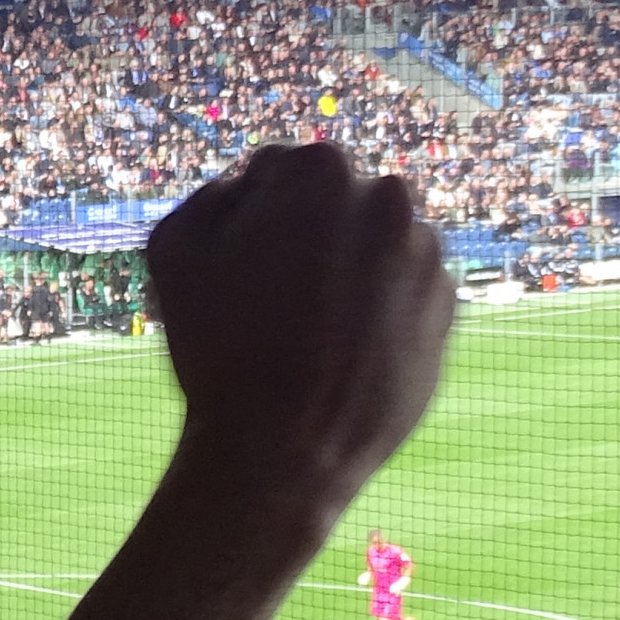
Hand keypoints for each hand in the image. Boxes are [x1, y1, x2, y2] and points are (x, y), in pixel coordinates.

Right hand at [145, 139, 453, 509]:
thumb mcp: (173, 251)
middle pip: (333, 205)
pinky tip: (340, 355)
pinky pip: (401, 294)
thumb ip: (212, 195)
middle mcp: (387, 199)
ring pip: (372, 248)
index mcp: (320, 170)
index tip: (236, 266)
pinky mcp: (446, 309)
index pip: (278, 172)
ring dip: (344, 273)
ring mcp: (425, 255)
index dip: (248, 219)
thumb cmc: (221, 348)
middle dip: (306, 237)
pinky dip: (376, 312)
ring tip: (306, 335)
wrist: (286, 449)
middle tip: (269, 300)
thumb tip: (244, 187)